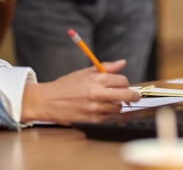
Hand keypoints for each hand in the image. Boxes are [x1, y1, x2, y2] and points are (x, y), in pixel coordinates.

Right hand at [20, 60, 139, 124]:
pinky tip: (108, 111)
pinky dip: (112, 115)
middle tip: (133, 97)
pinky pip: (110, 118)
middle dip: (133, 96)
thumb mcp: (84, 72)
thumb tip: (122, 63)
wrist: (48, 101)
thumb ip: (105, 67)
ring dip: (119, 106)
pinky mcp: (92, 120)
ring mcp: (95, 108)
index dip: (126, 83)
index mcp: (97, 79)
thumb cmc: (65, 86)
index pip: (122, 81)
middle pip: (126, 95)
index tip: (125, 86)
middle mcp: (97, 93)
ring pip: (119, 108)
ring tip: (113, 103)